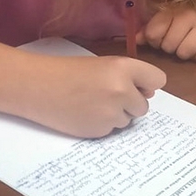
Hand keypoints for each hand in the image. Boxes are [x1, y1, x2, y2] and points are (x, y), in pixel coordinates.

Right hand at [20, 55, 165, 137]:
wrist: (37, 87)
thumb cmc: (68, 72)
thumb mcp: (102, 65)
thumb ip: (128, 77)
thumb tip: (149, 94)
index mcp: (124, 67)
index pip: (158, 80)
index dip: (147, 84)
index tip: (139, 86)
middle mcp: (122, 90)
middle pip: (143, 106)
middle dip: (129, 104)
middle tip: (104, 95)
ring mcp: (112, 113)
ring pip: (127, 120)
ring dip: (115, 115)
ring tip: (90, 104)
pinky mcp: (100, 130)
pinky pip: (111, 130)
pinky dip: (101, 125)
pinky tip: (83, 114)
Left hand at [139, 3, 195, 62]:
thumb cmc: (191, 14)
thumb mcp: (170, 16)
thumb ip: (151, 27)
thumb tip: (135, 40)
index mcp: (173, 8)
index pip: (153, 33)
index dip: (155, 40)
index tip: (161, 38)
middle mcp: (189, 15)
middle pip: (168, 46)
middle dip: (171, 47)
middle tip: (178, 41)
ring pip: (184, 53)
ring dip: (185, 53)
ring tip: (190, 44)